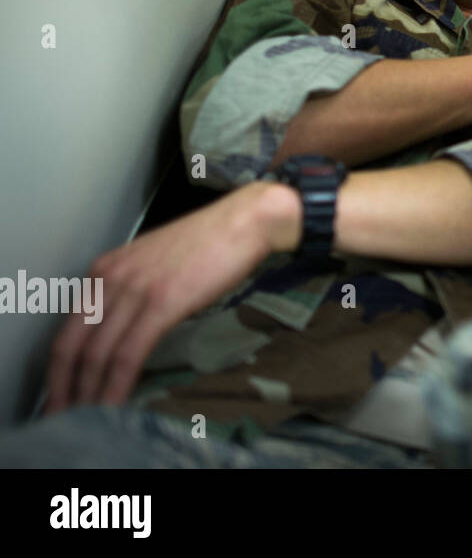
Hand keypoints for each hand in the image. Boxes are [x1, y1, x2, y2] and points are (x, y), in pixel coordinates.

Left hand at [43, 181, 291, 414]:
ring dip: (87, 393)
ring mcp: (135, 289)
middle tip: (62, 414)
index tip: (63, 389)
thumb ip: (134, 290)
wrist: (244, 221)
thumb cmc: (211, 241)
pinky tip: (114, 404)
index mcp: (106, 268)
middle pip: (71, 343)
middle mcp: (111, 277)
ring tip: (86, 419)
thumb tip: (130, 324)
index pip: (67, 326)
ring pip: (95, 353)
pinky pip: (128, 353)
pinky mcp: (162, 303)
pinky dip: (116, 385)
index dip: (59, 365)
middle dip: (62, 385)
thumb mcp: (156, 262)